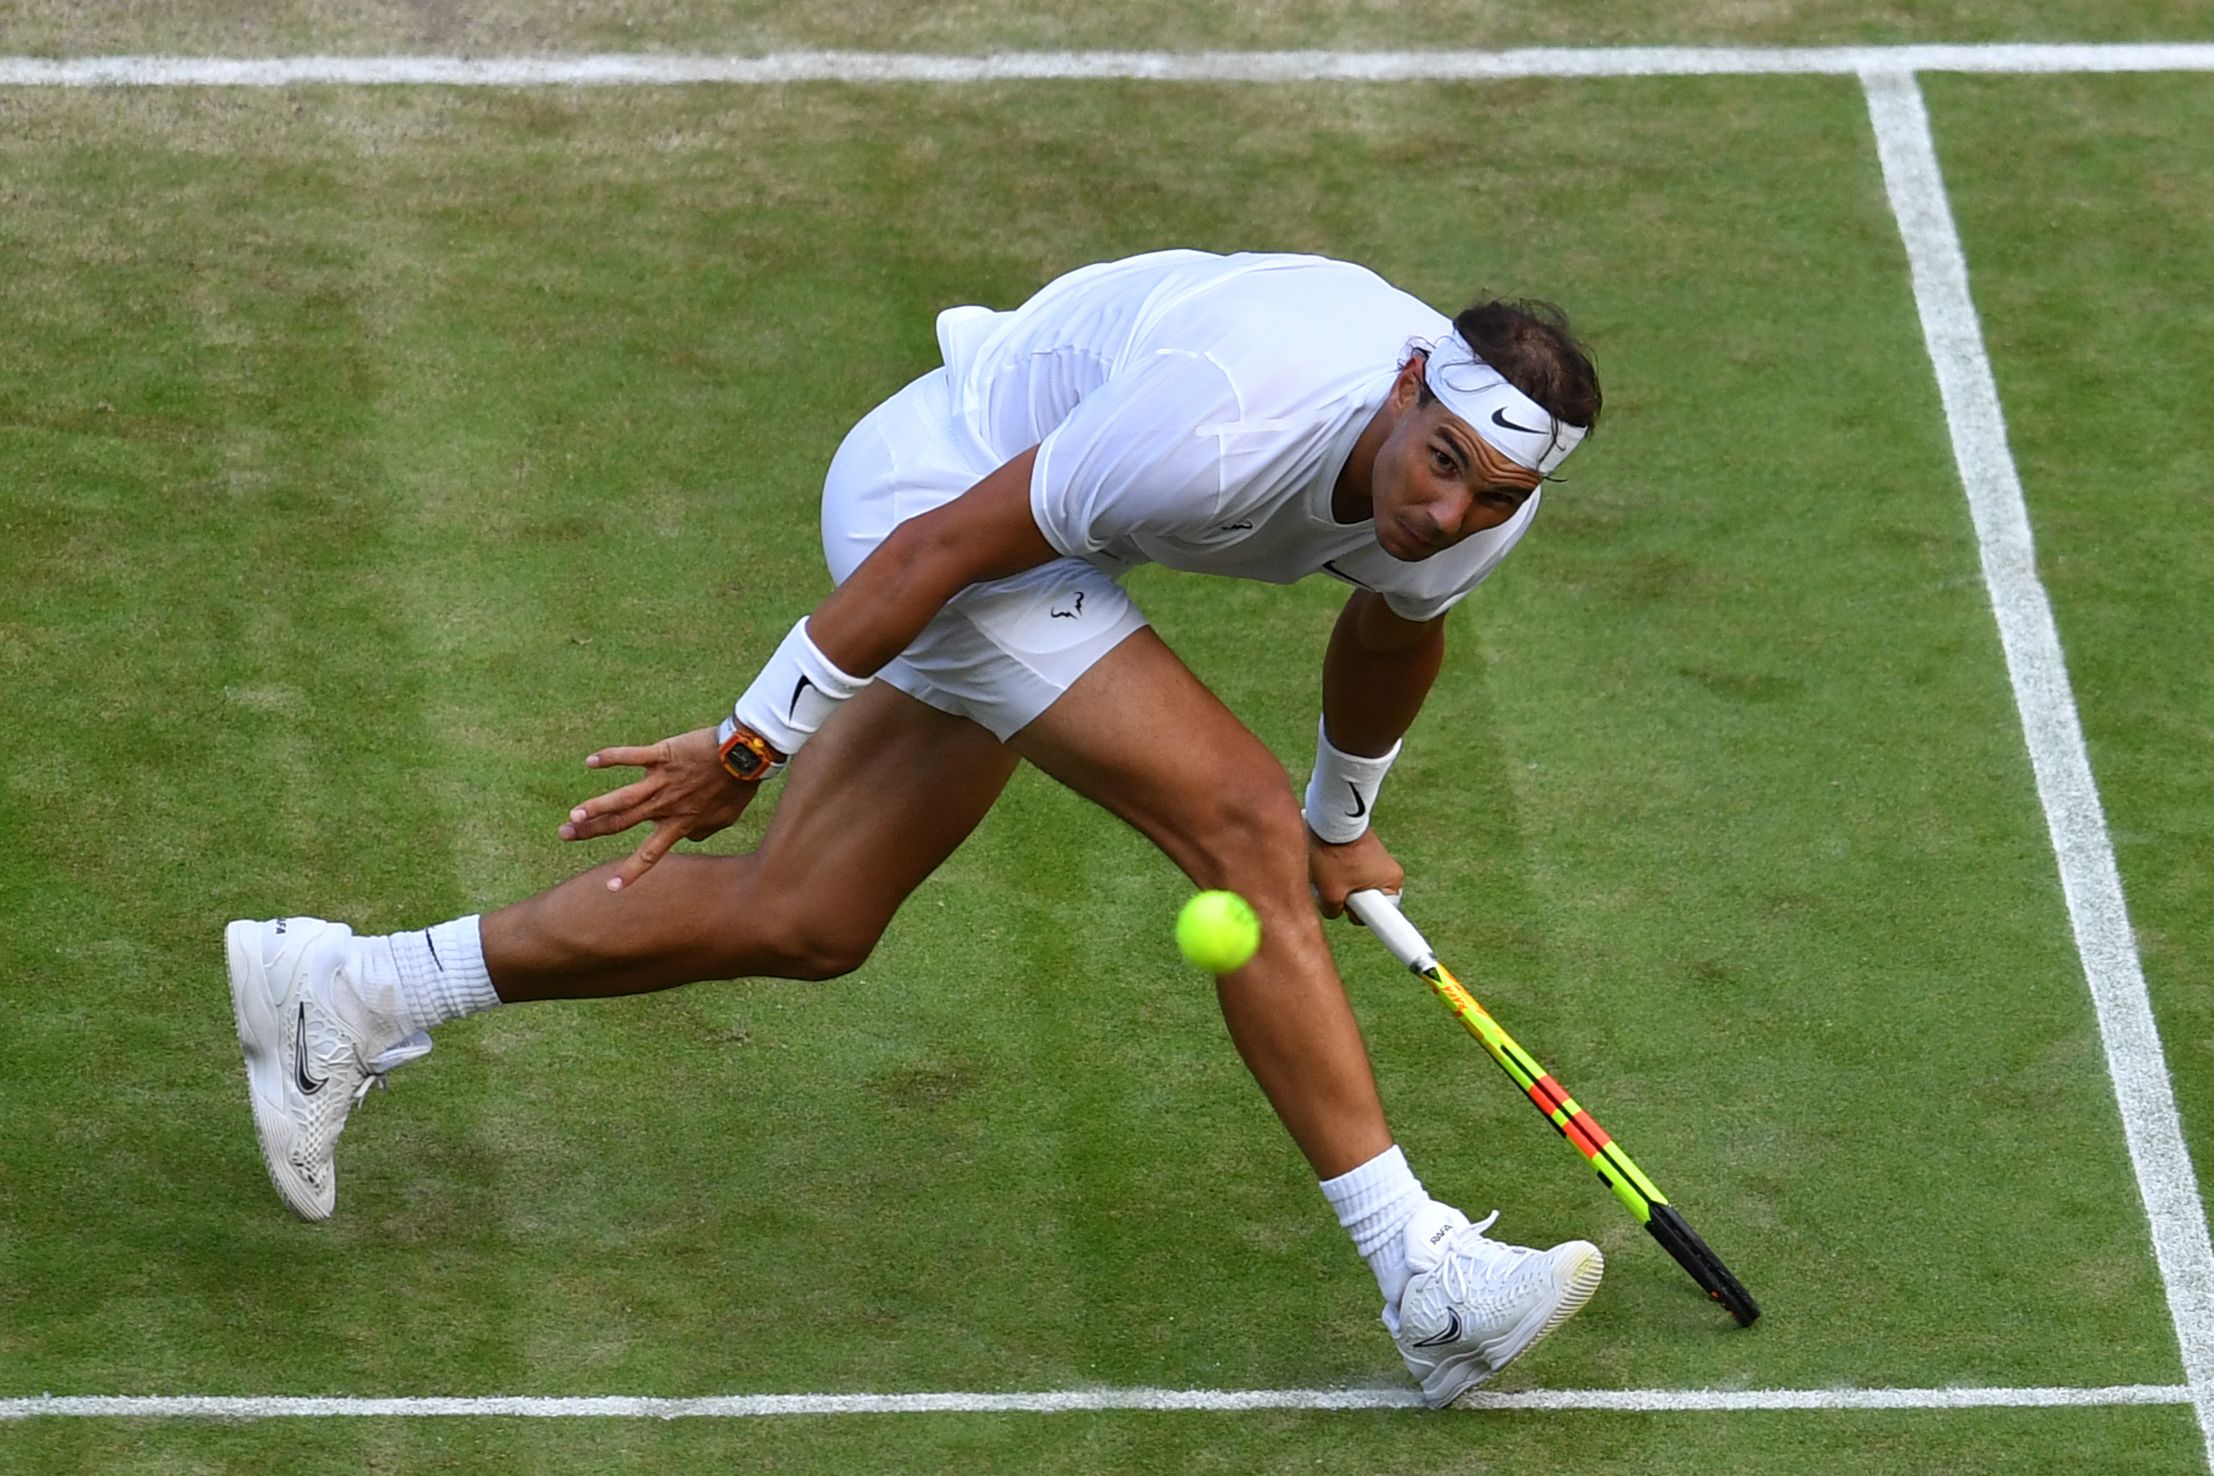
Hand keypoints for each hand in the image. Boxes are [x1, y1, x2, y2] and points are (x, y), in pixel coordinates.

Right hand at [559, 726, 758, 891]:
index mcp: (679, 824)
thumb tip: (688, 837)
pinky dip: (611, 758)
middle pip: (622, 823)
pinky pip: (632, 756)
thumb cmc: (737, 789)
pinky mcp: (662, 755)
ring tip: (574, 815)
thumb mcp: (723, 820)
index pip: (650, 854)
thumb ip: (701, 832)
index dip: (631, 872)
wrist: (745, 757)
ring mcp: (661, 780)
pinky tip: (590, 761)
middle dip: (592, 831)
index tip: (610, 888)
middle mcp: (664, 805)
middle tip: (565, 835)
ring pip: (622, 797)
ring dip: (596, 806)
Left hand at [1307, 826, 1404, 918]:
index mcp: (1393, 882)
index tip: (1347, 907)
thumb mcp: (1330, 892)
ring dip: (1342, 881)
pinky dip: (1341, 868)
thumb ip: (1334, 910)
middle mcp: (1391, 870)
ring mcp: (1380, 857)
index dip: (1359, 913)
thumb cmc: (1335, 855)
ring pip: (1358, 882)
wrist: (1330, 820)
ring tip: (1329, 871)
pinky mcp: (1367, 847)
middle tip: (1334, 887)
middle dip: (1348, 896)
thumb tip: (1334, 911)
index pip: (1379, 914)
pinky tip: (1329, 862)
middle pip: (1366, 897)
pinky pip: (1355, 868)